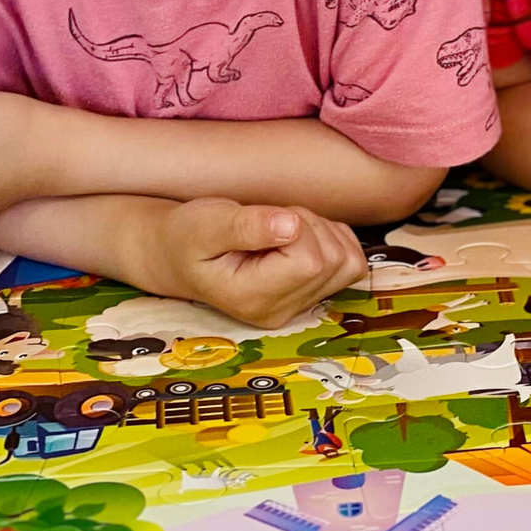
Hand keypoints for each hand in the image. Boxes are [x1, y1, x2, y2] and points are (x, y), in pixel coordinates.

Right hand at [144, 199, 369, 328]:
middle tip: (268, 222)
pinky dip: (333, 238)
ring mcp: (300, 306)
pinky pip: (350, 262)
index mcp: (253, 298)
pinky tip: (297, 236)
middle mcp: (281, 311)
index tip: (265, 219)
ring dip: (321, 231)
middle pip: (333, 260)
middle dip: (309, 225)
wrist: (180, 255)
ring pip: (347, 261)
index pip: (309, 261)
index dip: (298, 226)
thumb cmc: (188, 236)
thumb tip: (292, 226)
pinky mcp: (313, 295)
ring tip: (279, 229)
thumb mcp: (206, 223)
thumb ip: (246, 226)